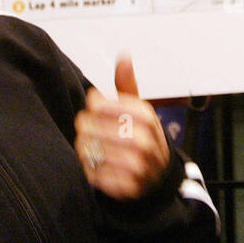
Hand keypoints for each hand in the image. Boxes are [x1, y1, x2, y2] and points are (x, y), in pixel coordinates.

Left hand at [74, 54, 171, 199]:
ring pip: (96, 152)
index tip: (93, 105)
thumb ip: (127, 84)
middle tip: (84, 127)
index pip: (109, 105)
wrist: (159, 175)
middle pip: (99, 128)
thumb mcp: (139, 109)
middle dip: (86, 127)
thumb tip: (123, 55)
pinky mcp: (129, 187)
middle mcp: (146, 142)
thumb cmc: (143, 136)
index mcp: (148, 118)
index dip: (96, 104)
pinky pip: (97, 176)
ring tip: (86, 144)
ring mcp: (139, 166)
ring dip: (85, 148)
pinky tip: (93, 163)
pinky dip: (91, 169)